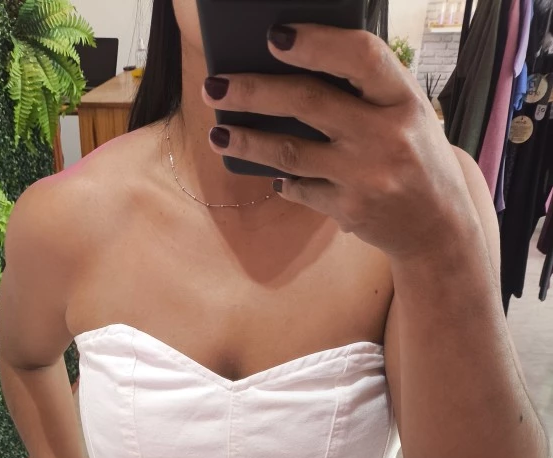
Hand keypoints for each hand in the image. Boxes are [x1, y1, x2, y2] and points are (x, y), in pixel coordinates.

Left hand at [202, 24, 476, 259]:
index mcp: (404, 100)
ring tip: (218, 133)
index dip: (316, 42)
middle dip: (253, 92)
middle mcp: (386, 136)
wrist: (437, 227)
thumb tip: (293, 67)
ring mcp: (366, 177)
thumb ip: (366, 92)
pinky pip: (300, 189)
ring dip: (246, 141)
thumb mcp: (407, 115)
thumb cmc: (415, 158)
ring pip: (289, 152)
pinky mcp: (349, 210)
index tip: (275, 35)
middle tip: (215, 86)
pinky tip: (269, 173)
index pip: (360, 56)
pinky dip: (282, 180)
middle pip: (307, 103)